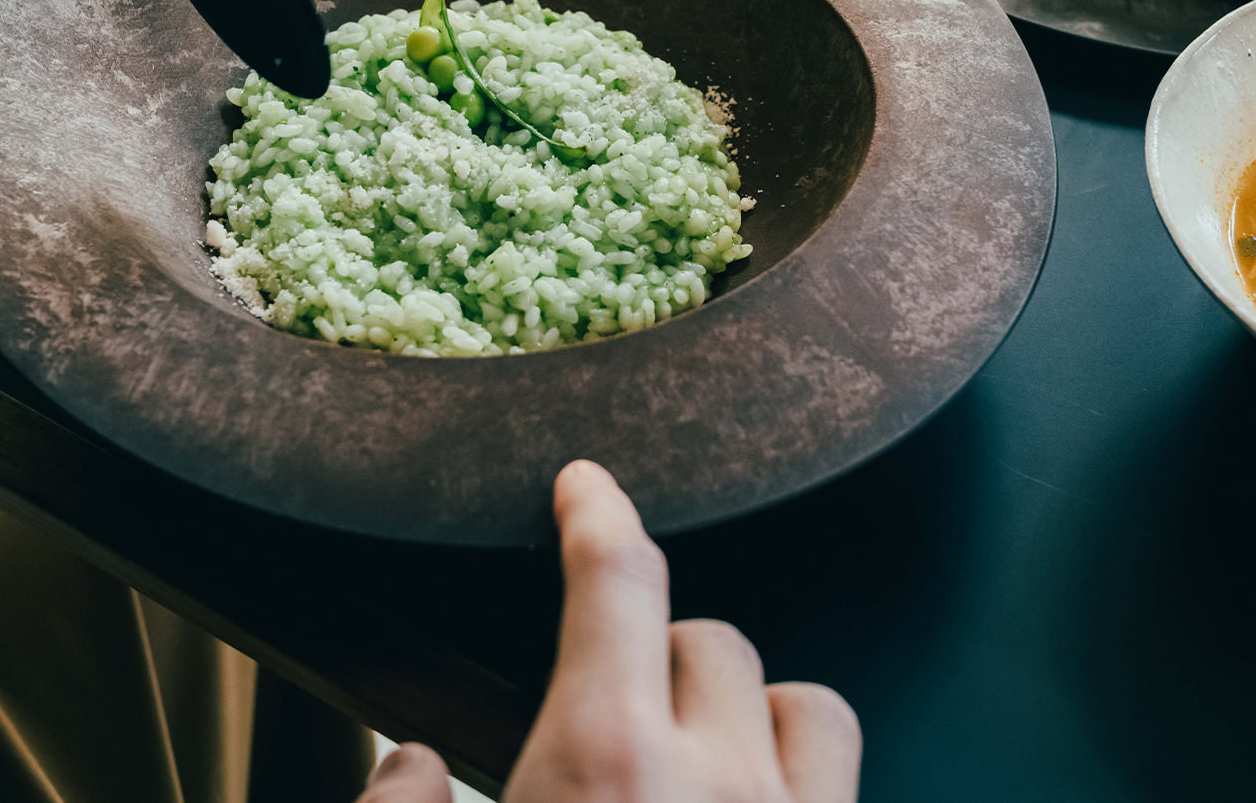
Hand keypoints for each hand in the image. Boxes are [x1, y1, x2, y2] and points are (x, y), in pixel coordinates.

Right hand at [357, 461, 861, 802]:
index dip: (598, 512)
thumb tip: (410, 763)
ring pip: (806, 703)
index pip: (615, 580)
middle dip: (660, 659)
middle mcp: (718, 787)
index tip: (588, 484)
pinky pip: (846, 779)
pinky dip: (799, 778)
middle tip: (617, 722)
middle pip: (711, 641)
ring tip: (705, 763)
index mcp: (604, 768)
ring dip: (752, 714)